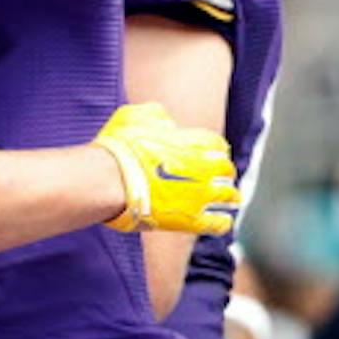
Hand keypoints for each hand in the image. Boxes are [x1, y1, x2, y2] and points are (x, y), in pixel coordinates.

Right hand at [93, 103, 238, 235]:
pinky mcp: (192, 220)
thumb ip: (155, 115)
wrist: (110, 180)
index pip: (217, 144)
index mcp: (194, 142)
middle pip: (226, 170)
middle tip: (216, 177)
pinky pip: (219, 223)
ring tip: (226, 200)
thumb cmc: (118, 148)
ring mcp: (201, 195)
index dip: (213, 150)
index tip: (208, 154)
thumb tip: (165, 120)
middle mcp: (205, 168)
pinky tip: (220, 220)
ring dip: (228, 196)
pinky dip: (222, 222)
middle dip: (222, 173)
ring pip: (229, 196)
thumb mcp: (133, 116)